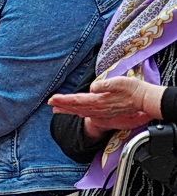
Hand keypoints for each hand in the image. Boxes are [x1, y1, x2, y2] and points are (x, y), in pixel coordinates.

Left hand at [51, 75, 165, 130]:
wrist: (146, 100)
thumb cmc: (134, 90)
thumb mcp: (119, 83)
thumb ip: (104, 85)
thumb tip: (92, 87)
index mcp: (99, 101)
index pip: (77, 100)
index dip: (63, 100)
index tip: (52, 99)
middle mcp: (99, 109)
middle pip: (76, 107)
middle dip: (62, 105)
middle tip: (50, 103)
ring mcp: (103, 112)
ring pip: (81, 111)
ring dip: (68, 109)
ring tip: (57, 109)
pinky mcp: (107, 112)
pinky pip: (89, 113)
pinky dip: (79, 112)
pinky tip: (76, 112)